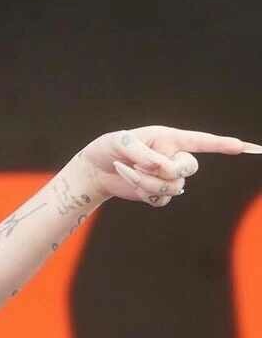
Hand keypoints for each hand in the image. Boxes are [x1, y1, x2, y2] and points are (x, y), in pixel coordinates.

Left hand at [77, 126, 261, 207]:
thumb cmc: (109, 148)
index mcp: (170, 138)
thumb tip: (164, 167)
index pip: (201, 141)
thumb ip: (145, 153)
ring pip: (173, 186)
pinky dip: (144, 192)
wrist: (96, 169)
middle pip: (189, 168)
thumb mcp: (122, 143)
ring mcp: (167, 177)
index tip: (242, 146)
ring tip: (129, 171)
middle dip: (168, 169)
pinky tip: (132, 184)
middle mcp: (173, 156)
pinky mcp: (157, 193)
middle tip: (141, 163)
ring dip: (147, 182)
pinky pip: (162, 199)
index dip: (222, 144)